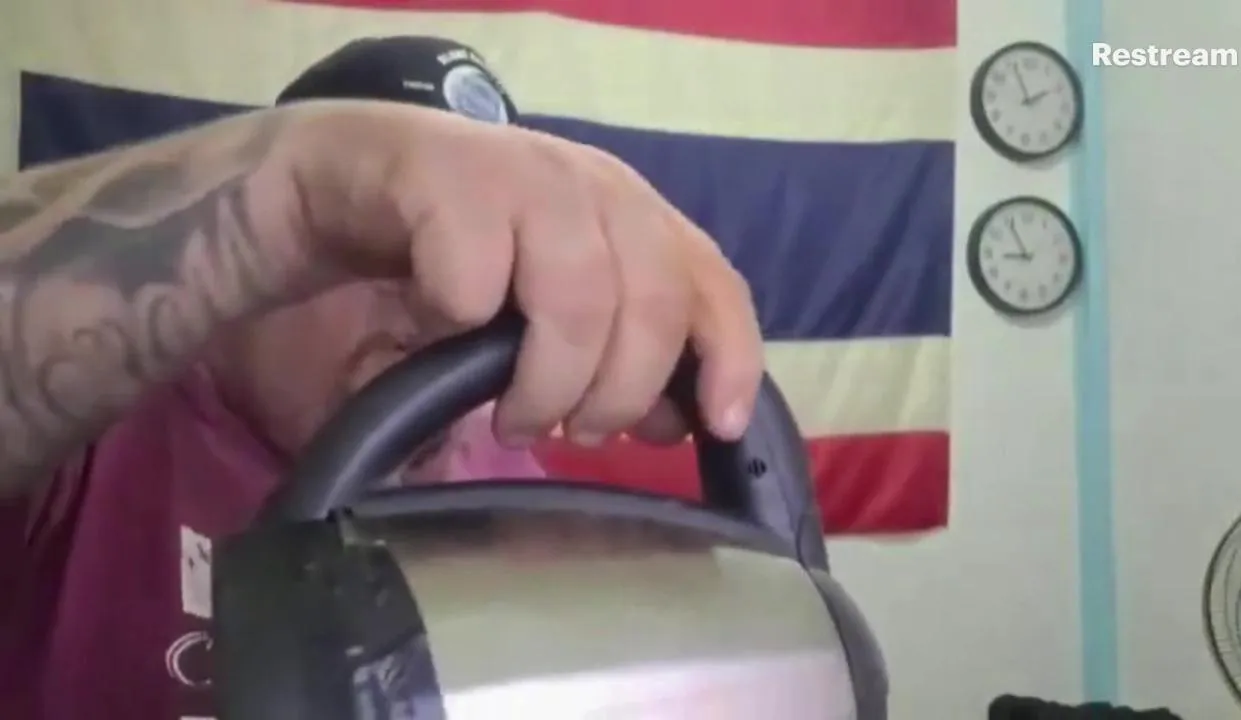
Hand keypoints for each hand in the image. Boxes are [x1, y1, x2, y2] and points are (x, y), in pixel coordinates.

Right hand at [271, 100, 762, 446]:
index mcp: (628, 216)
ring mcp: (520, 172)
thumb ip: (610, 360)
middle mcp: (590, 185)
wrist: (326, 182)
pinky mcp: (443, 172)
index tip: (713, 429)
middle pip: (656, 299)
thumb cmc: (444, 260)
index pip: (713, 283)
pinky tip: (437, 329)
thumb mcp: (538, 320)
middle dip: (622, 390)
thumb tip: (672, 421)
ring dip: (549, 379)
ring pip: (580, 293)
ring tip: (513, 416)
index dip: (728, 358)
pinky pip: (477, 274)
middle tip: (576, 434)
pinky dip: (459, 322)